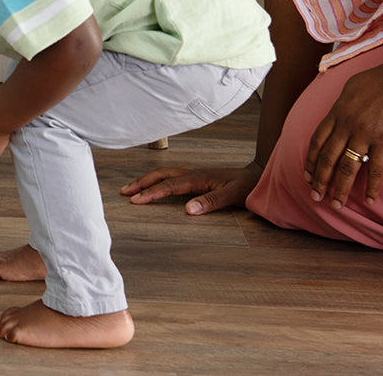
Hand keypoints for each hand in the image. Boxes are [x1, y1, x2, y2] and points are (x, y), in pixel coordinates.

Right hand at [120, 163, 263, 214]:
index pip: (168, 186)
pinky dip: (158, 179)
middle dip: (141, 183)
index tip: (135, 201)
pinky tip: (156, 184)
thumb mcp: (232, 196)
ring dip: (147, 180)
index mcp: (198, 178)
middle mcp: (192, 173)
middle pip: (160, 174)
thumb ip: (210, 202)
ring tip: (133, 188)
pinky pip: (172, 175)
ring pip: (164, 173)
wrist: (257, 175)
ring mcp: (194, 173)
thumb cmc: (247, 186)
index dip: (151, 193)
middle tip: (125, 192)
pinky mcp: (197, 176)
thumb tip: (188, 210)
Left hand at [304, 60, 382, 208]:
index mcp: (336, 112)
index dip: (310, 160)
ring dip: (341, 188)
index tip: (306, 175)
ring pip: (347, 167)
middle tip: (315, 196)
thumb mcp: (351, 86)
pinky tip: (371, 200)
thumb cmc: (382, 77)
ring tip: (336, 204)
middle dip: (320, 180)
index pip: (316, 141)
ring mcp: (364, 133)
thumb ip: (342, 104)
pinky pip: (376, 168)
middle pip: (327, 158)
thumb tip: (338, 113)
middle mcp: (346, 125)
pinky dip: (373, 186)